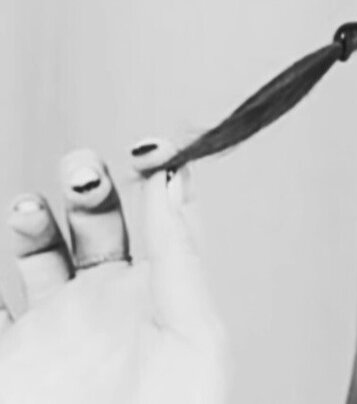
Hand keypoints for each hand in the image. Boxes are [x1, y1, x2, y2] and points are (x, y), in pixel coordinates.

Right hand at [0, 142, 228, 403]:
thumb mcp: (194, 337)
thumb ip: (181, 258)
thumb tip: (176, 179)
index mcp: (162, 299)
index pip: (161, 221)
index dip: (156, 176)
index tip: (150, 143)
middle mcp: (108, 308)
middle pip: (97, 227)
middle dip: (89, 189)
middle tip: (85, 169)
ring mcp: (53, 333)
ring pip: (39, 256)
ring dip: (37, 219)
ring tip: (35, 208)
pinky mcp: (12, 358)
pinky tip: (6, 255)